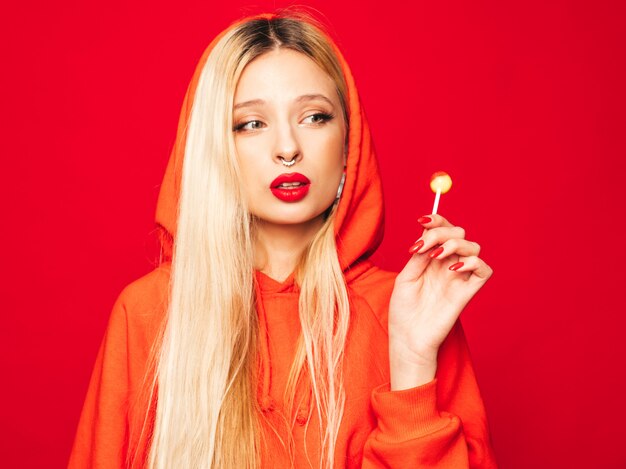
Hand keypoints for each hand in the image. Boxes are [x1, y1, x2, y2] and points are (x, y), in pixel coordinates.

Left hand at [388, 213, 492, 389]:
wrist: (408, 337)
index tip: (421, 220)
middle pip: (459, 233)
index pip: (443, 230)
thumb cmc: (403, 310)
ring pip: (474, 247)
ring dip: (454, 244)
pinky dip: (472, 262)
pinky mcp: (468, 292)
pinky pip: (484, 270)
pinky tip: (451, 269)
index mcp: (432, 259)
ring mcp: (460, 277)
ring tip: (435, 256)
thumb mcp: (406, 276)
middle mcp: (448, 264)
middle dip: (441, 232)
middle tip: (422, 246)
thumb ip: (420, 255)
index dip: (437, 220)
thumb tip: (429, 236)